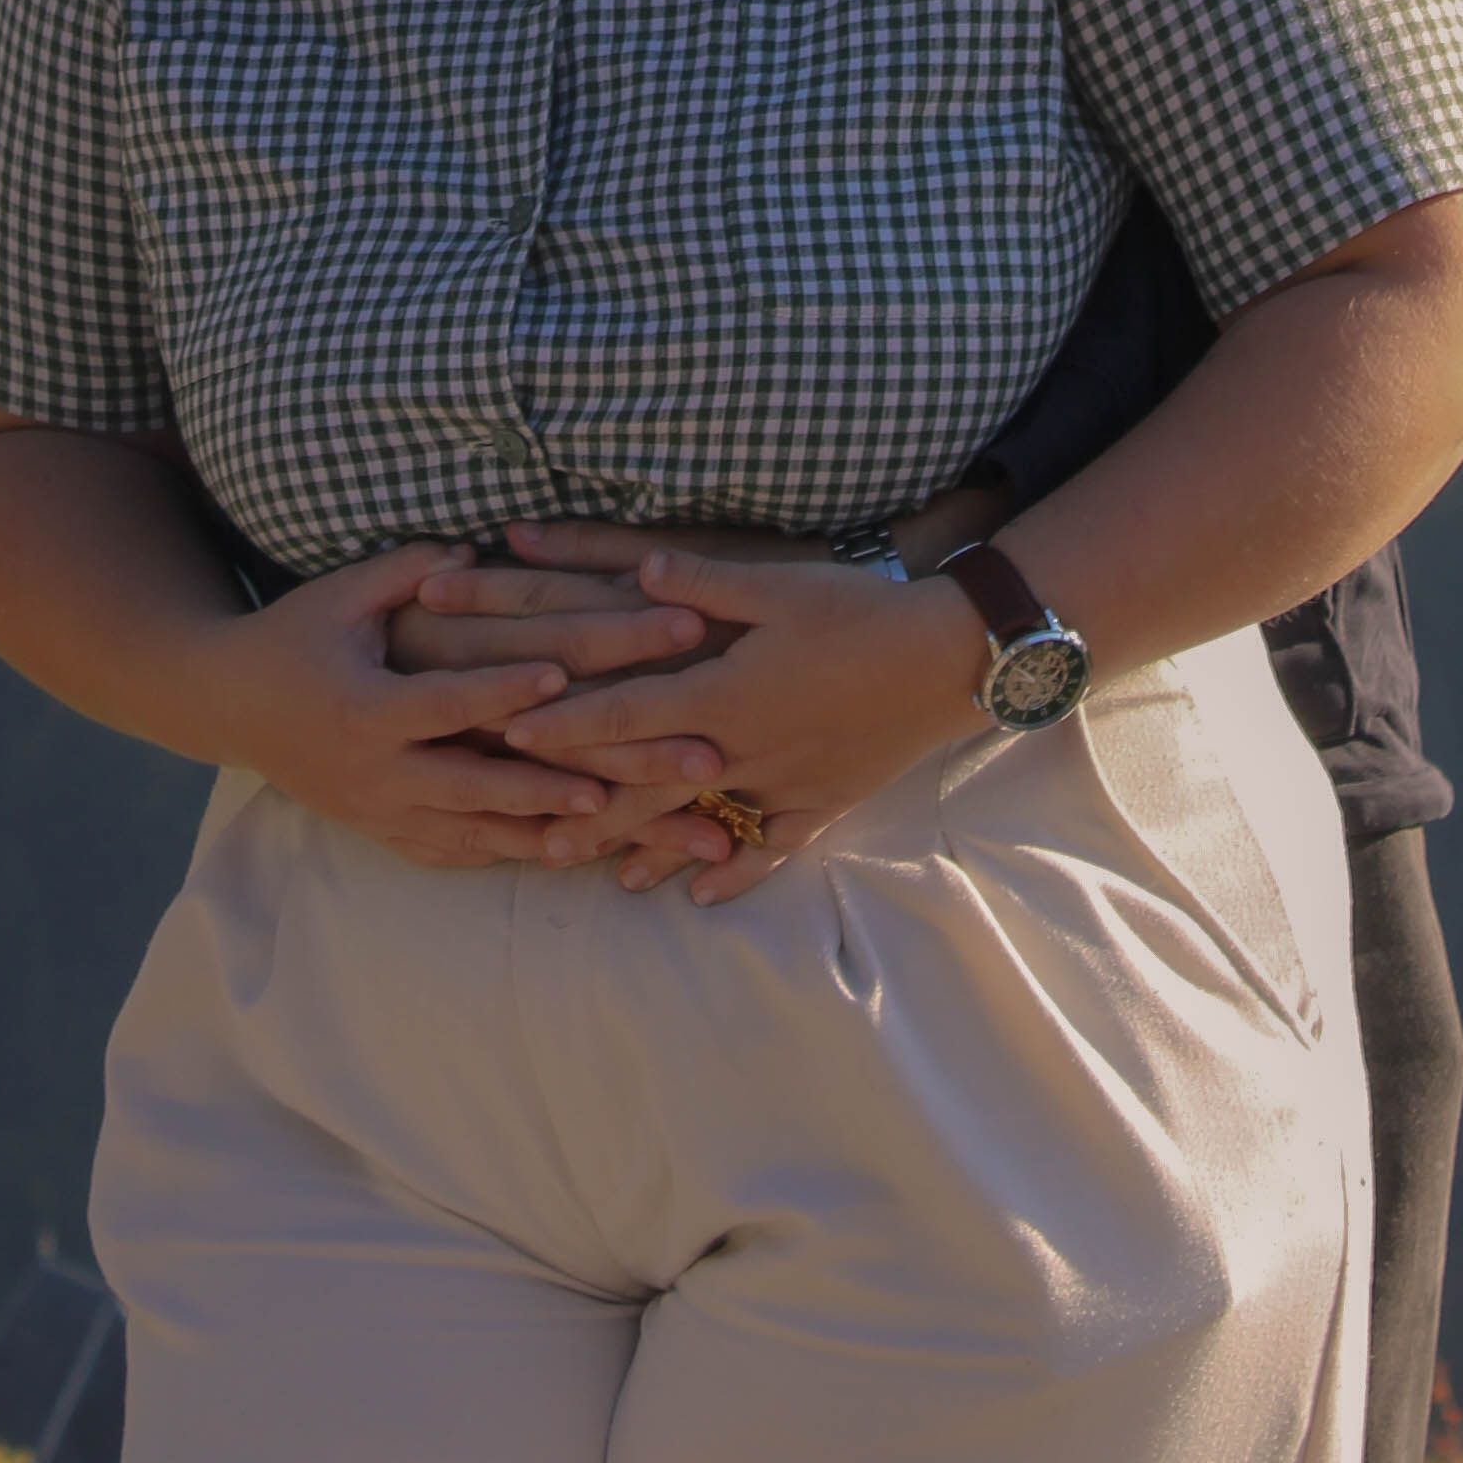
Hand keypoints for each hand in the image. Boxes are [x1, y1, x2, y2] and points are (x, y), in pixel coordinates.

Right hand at [215, 547, 730, 873]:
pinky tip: (580, 849)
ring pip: (487, 832)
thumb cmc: (293, 636)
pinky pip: (464, 852)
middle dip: (580, 778)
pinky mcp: (390, 835)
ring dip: (562, 827)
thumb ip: (409, 569)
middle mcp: (381, 774)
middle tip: (660, 768)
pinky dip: (521, 850)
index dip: (509, 687)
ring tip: (637, 824)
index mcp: (368, 709)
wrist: (229, 708)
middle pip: (491, 783)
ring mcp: (386, 814)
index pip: (453, 701)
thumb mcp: (340, 593)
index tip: (573, 675)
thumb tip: (476, 548)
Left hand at [497, 546, 982, 902]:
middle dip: (590, 810)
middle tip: (533, 838)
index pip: (626, 716)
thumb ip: (706, 584)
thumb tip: (639, 567)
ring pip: (703, 825)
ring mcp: (782, 784)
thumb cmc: (861, 611)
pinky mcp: (822, 801)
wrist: (948, 660)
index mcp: (723, 694)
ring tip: (605, 877)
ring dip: (652, 850)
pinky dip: (736, 871)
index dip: (566, 727)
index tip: (513, 739)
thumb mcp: (780, 585)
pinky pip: (771, 848)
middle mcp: (742, 751)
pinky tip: (705, 895)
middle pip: (649, 786)